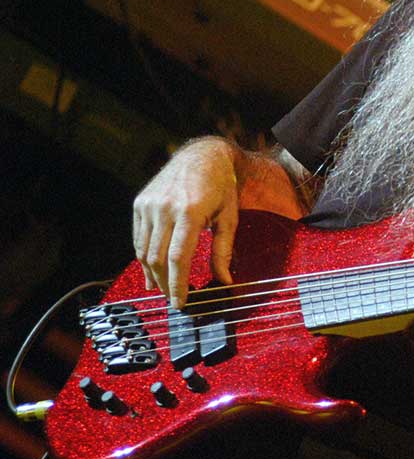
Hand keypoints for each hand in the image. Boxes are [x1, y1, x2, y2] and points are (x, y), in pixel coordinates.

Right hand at [132, 138, 239, 307]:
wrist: (203, 155)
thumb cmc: (221, 186)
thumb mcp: (229, 217)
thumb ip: (223, 251)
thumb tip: (225, 281)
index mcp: (189, 212)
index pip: (178, 259)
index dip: (177, 285)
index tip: (180, 303)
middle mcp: (165, 208)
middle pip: (157, 258)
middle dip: (163, 283)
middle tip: (172, 299)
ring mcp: (149, 205)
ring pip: (144, 250)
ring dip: (151, 273)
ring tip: (161, 287)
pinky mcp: (140, 202)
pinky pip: (138, 236)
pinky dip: (144, 255)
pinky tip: (151, 267)